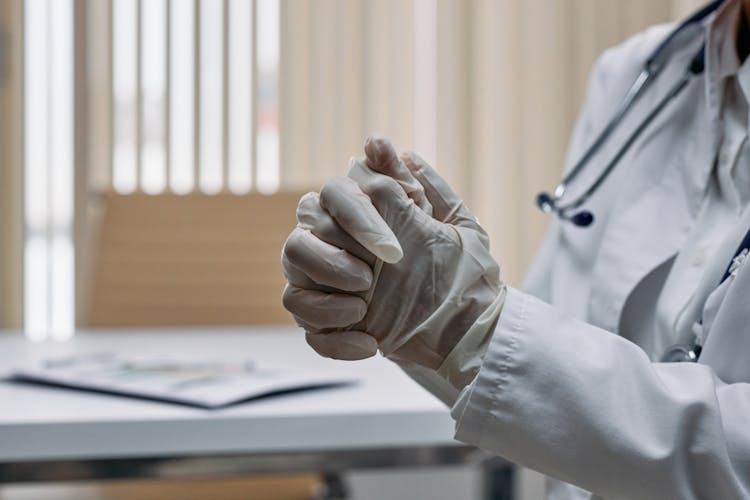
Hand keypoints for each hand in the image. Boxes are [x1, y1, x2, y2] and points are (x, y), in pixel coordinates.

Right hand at [281, 135, 504, 369]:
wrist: (470, 330)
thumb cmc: (462, 274)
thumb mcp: (452, 226)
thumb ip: (416, 185)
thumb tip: (376, 141)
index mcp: (364, 218)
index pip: (333, 195)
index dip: (356, 219)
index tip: (393, 251)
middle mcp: (336, 246)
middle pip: (297, 238)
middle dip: (332, 261)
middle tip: (370, 281)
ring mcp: (326, 285)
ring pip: (291, 283)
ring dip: (323, 298)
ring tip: (364, 309)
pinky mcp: (324, 322)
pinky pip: (304, 325)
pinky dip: (333, 337)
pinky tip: (370, 344)